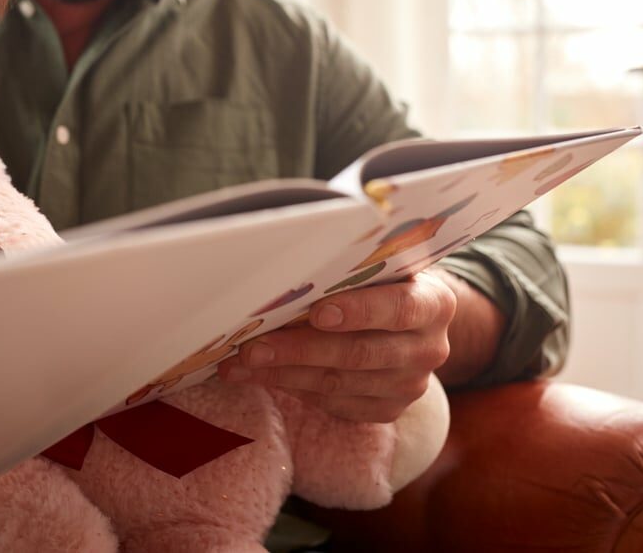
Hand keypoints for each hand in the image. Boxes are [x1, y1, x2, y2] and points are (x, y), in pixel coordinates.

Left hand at [217, 269, 457, 421]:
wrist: (412, 320)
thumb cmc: (382, 281)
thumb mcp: (381, 266)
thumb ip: (352, 269)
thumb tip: (287, 264)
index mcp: (434, 303)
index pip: (398, 309)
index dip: (358, 311)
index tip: (317, 312)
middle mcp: (428, 349)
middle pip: (359, 353)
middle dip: (299, 350)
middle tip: (252, 347)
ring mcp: (409, 385)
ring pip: (338, 383)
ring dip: (283, 373)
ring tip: (241, 364)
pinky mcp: (387, 409)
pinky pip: (334, 404)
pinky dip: (293, 388)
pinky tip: (261, 375)